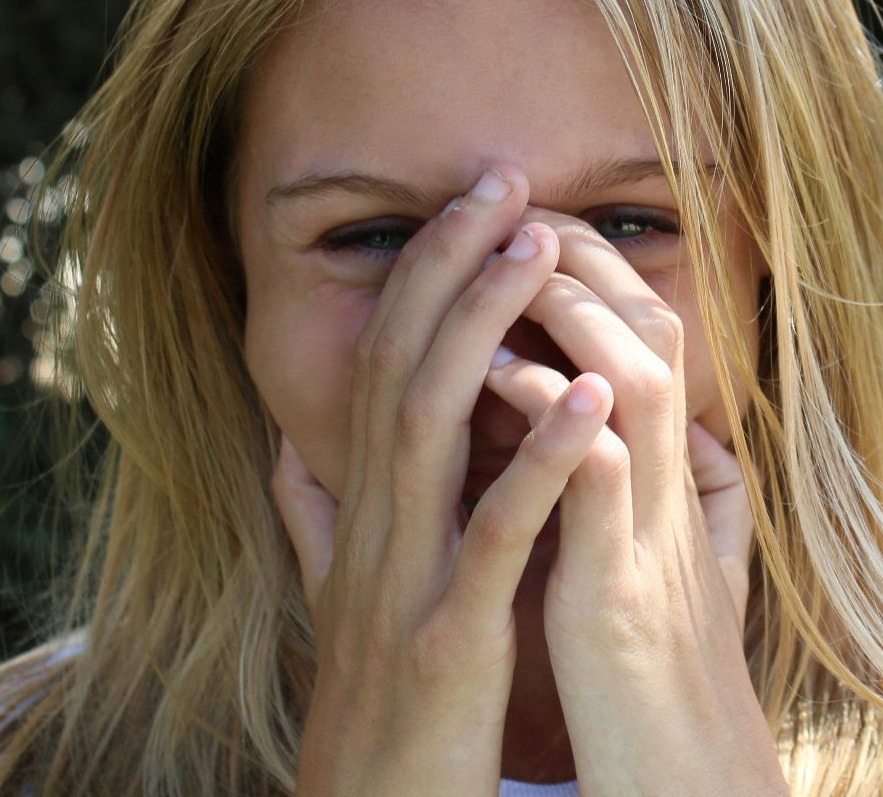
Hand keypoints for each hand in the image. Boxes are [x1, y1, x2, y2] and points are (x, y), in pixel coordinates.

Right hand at [268, 166, 609, 795]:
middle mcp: (371, 526)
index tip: (475, 198)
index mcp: (359, 511)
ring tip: (539, 247)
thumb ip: (312, 518)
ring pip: (429, 426)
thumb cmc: (367, 704)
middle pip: (400, 365)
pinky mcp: (446, 637)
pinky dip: (540, 457)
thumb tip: (289, 444)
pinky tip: (593, 395)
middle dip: (450, 266)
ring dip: (485, 327)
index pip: (385, 362)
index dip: (425, 274)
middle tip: (504, 178)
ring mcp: (402, 578)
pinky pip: (495, 535)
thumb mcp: (334, 600)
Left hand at [482, 209, 786, 795]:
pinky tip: (504, 379)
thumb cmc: (650, 683)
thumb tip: (645, 437)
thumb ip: (632, 497)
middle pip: (652, 331)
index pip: (645, 339)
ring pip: (636, 382)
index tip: (528, 228)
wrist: (685, 783)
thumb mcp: (643, 570)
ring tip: (516, 261)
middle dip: (586, 258)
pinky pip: (602, 481)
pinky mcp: (623, 594)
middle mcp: (670, 490)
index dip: (592, 272)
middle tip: (520, 206)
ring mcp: (653, 537)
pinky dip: (558, 421)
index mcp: (662, 481)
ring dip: (577, 313)